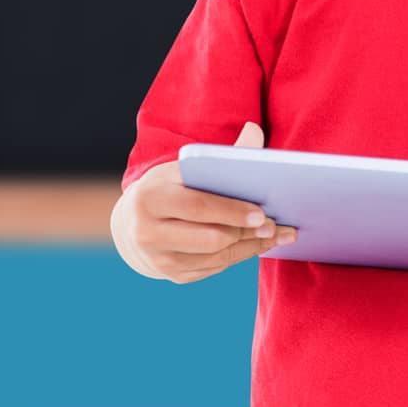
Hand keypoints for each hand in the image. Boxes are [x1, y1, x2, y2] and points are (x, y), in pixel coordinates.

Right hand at [112, 120, 297, 283]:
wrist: (132, 223)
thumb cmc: (167, 188)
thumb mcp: (182, 168)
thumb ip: (219, 154)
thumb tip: (256, 131)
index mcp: (150, 197)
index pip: (197, 206)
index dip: (232, 211)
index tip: (262, 213)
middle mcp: (148, 232)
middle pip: (209, 238)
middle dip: (246, 232)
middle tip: (275, 226)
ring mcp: (159, 259)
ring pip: (216, 258)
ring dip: (249, 247)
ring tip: (274, 236)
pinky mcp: (171, 275)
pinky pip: (213, 269)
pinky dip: (237, 257)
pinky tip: (255, 246)